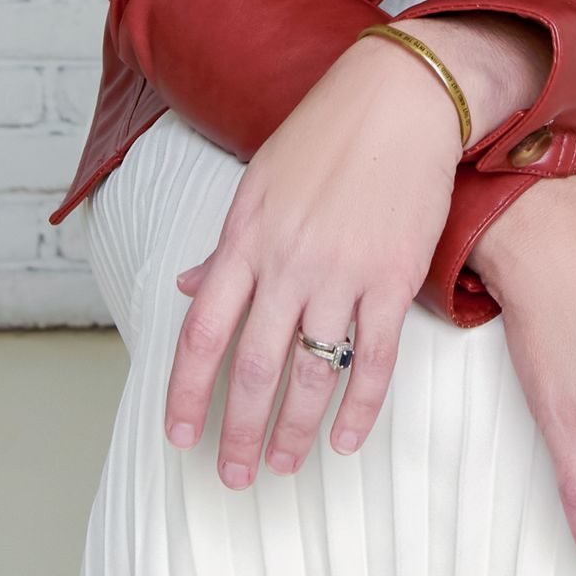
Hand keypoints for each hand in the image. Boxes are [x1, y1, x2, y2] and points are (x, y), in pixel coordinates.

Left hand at [165, 13, 547, 486]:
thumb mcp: (257, 185)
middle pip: (252, 368)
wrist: (398, 99)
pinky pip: (373, 361)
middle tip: (233, 476)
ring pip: (311, 374)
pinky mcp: (391, 279)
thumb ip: (224, 246)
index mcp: (243, 239)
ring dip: (294, 431)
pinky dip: (359, 409)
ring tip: (285, 465)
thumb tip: (184, 286)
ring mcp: (340, 274)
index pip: (200, 335)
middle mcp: (285, 263)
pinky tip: (345, 440)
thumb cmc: (325, 136)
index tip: (177, 436)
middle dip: (238, 432)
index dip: (185, 394)